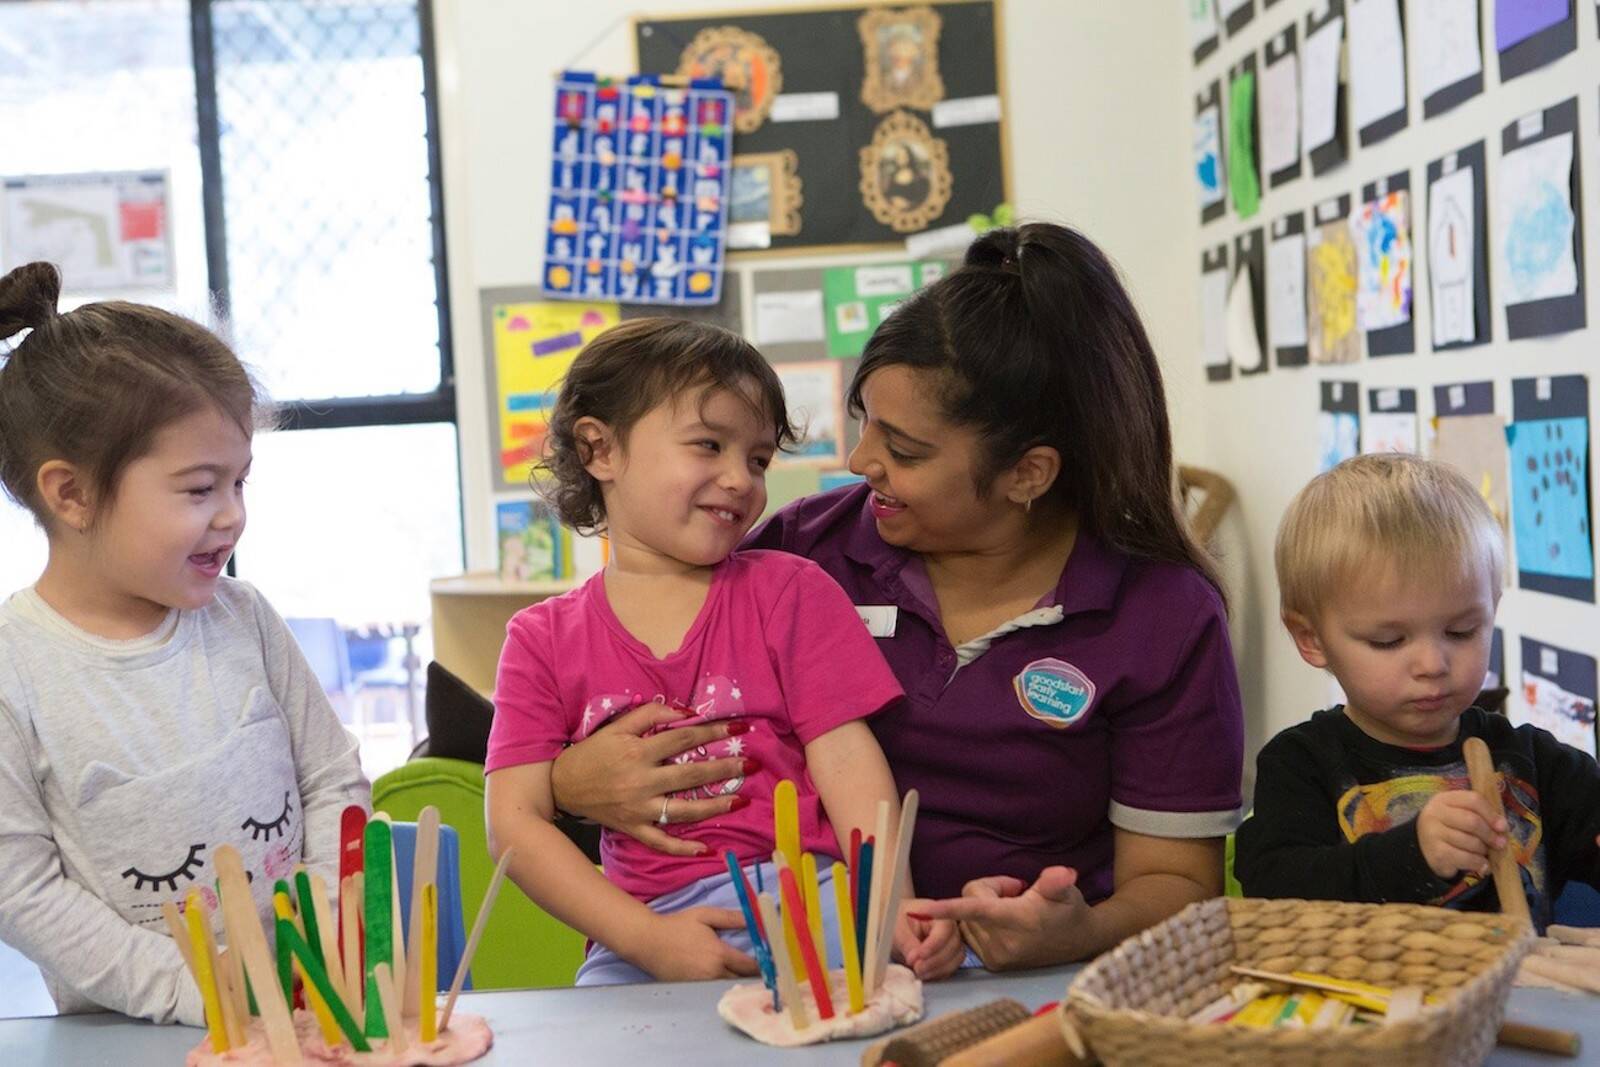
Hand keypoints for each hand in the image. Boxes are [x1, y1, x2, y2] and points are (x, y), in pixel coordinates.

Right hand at [548, 701, 758, 855]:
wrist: (561, 785)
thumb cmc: (593, 753)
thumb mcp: (618, 727)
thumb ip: (651, 715)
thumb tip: (687, 713)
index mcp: (638, 752)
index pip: (684, 740)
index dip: (714, 733)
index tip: (740, 730)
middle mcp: (641, 781)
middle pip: (691, 774)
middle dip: (725, 768)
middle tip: (752, 764)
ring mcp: (638, 808)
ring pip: (683, 810)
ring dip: (715, 805)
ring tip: (741, 801)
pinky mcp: (633, 828)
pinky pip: (661, 841)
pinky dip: (683, 847)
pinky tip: (707, 849)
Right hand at [629, 907, 760, 981]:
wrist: (648, 941)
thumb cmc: (677, 925)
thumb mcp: (705, 915)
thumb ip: (732, 918)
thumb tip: (756, 918)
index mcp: (719, 954)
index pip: (750, 966)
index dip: (764, 966)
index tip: (774, 963)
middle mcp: (712, 973)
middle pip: (741, 981)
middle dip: (754, 977)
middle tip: (766, 972)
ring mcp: (701, 985)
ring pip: (728, 988)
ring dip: (738, 983)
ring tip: (749, 977)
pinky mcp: (691, 990)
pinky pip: (712, 990)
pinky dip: (721, 986)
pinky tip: (726, 980)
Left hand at [892, 899, 963, 980]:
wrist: (897, 930)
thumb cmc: (898, 923)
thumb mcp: (897, 929)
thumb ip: (907, 942)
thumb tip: (915, 959)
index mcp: (937, 913)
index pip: (944, 930)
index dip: (933, 945)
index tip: (919, 956)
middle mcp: (949, 928)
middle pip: (953, 946)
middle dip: (934, 960)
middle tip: (916, 967)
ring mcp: (951, 942)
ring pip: (955, 959)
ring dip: (938, 969)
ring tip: (919, 972)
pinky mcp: (950, 956)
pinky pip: (951, 968)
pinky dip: (939, 974)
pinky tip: (925, 974)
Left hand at [916, 867, 1093, 970]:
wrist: (1079, 942)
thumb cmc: (1069, 910)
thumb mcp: (1065, 890)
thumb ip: (1056, 881)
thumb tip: (1064, 874)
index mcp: (1016, 920)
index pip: (975, 910)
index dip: (949, 908)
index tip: (924, 910)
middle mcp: (1002, 942)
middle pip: (970, 902)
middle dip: (988, 891)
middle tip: (1016, 891)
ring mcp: (996, 956)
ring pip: (968, 917)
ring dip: (984, 908)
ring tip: (1013, 907)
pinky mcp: (993, 964)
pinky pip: (972, 932)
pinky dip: (983, 923)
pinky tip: (1006, 924)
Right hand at [1417, 790, 1506, 879]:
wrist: (1423, 848)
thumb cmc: (1449, 828)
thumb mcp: (1459, 814)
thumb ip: (1478, 815)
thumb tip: (1502, 827)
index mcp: (1443, 799)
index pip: (1473, 800)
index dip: (1491, 813)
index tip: (1502, 826)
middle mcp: (1435, 813)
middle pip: (1472, 821)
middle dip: (1490, 834)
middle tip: (1500, 843)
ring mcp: (1433, 833)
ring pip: (1471, 842)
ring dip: (1483, 850)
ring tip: (1483, 852)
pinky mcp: (1437, 853)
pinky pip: (1467, 858)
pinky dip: (1479, 863)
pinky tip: (1482, 865)